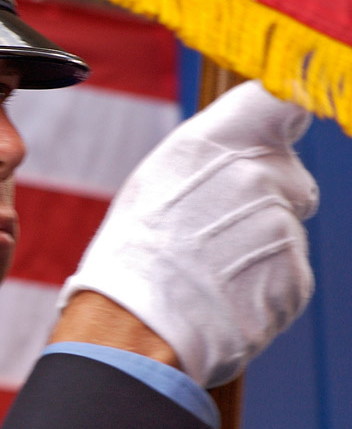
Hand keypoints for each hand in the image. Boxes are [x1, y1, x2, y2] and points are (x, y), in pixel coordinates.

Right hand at [58, 81, 317, 387]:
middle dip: (266, 201)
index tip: (285, 125)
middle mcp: (257, 175)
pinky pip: (288, 276)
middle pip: (289, 178)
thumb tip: (258, 141)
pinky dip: (262, 288)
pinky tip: (222, 299)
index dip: (288, 115)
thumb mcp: (157, 181)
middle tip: (211, 235)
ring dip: (257, 252)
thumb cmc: (133, 253)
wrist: (132, 326)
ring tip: (207, 275)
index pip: (282, 102)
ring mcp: (281, 228)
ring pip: (285, 232)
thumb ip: (215, 154)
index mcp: (215, 142)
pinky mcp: (295, 277)